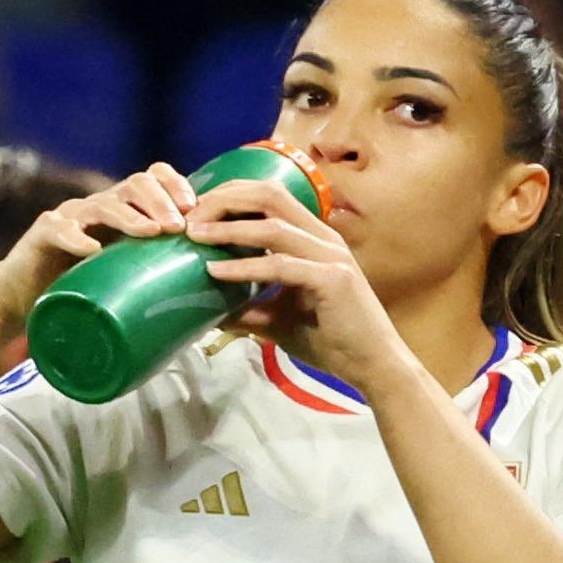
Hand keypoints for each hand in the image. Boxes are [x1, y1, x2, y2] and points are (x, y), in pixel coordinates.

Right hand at [0, 162, 197, 337]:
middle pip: (134, 184)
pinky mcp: (43, 233)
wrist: (30, 296)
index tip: (196, 209)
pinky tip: (92, 249)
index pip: (154, 178)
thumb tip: (216, 298)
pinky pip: (60, 228)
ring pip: (103, 203)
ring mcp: (71, 216)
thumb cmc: (88, 287)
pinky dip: (77, 238)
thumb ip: (161, 271)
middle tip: (178, 226)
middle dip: (161, 201)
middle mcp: (100, 205)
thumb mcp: (129, 273)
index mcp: (125, 209)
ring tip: (150, 232)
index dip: (176, 186)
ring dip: (129, 216)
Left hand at [184, 179, 410, 390]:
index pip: (269, 197)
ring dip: (228, 226)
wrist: (373, 366)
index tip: (195, 213)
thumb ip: (248, 309)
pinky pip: (280, 265)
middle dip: (224, 200)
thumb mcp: (279, 320)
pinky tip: (215, 270)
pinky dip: (244, 266)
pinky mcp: (332, 280)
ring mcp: (330, 256)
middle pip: (269, 196)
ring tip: (194, 235)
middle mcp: (324, 238)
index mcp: (315, 239)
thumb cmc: (332, 341)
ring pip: (272, 225)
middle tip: (188, 218)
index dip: (230, 196)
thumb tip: (206, 310)